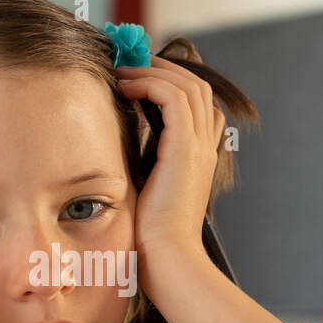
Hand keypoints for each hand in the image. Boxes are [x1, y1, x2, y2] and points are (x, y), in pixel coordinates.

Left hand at [116, 55, 226, 256]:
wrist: (166, 258)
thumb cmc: (150, 236)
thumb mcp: (146, 190)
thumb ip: (142, 164)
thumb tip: (116, 143)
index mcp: (199, 156)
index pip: (198, 103)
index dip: (170, 82)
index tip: (134, 79)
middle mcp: (205, 146)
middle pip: (196, 85)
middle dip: (160, 67)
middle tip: (126, 64)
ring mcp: (199, 146)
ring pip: (187, 84)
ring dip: (151, 70)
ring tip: (121, 71)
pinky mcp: (185, 148)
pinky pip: (172, 96)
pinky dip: (149, 83)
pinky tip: (124, 88)